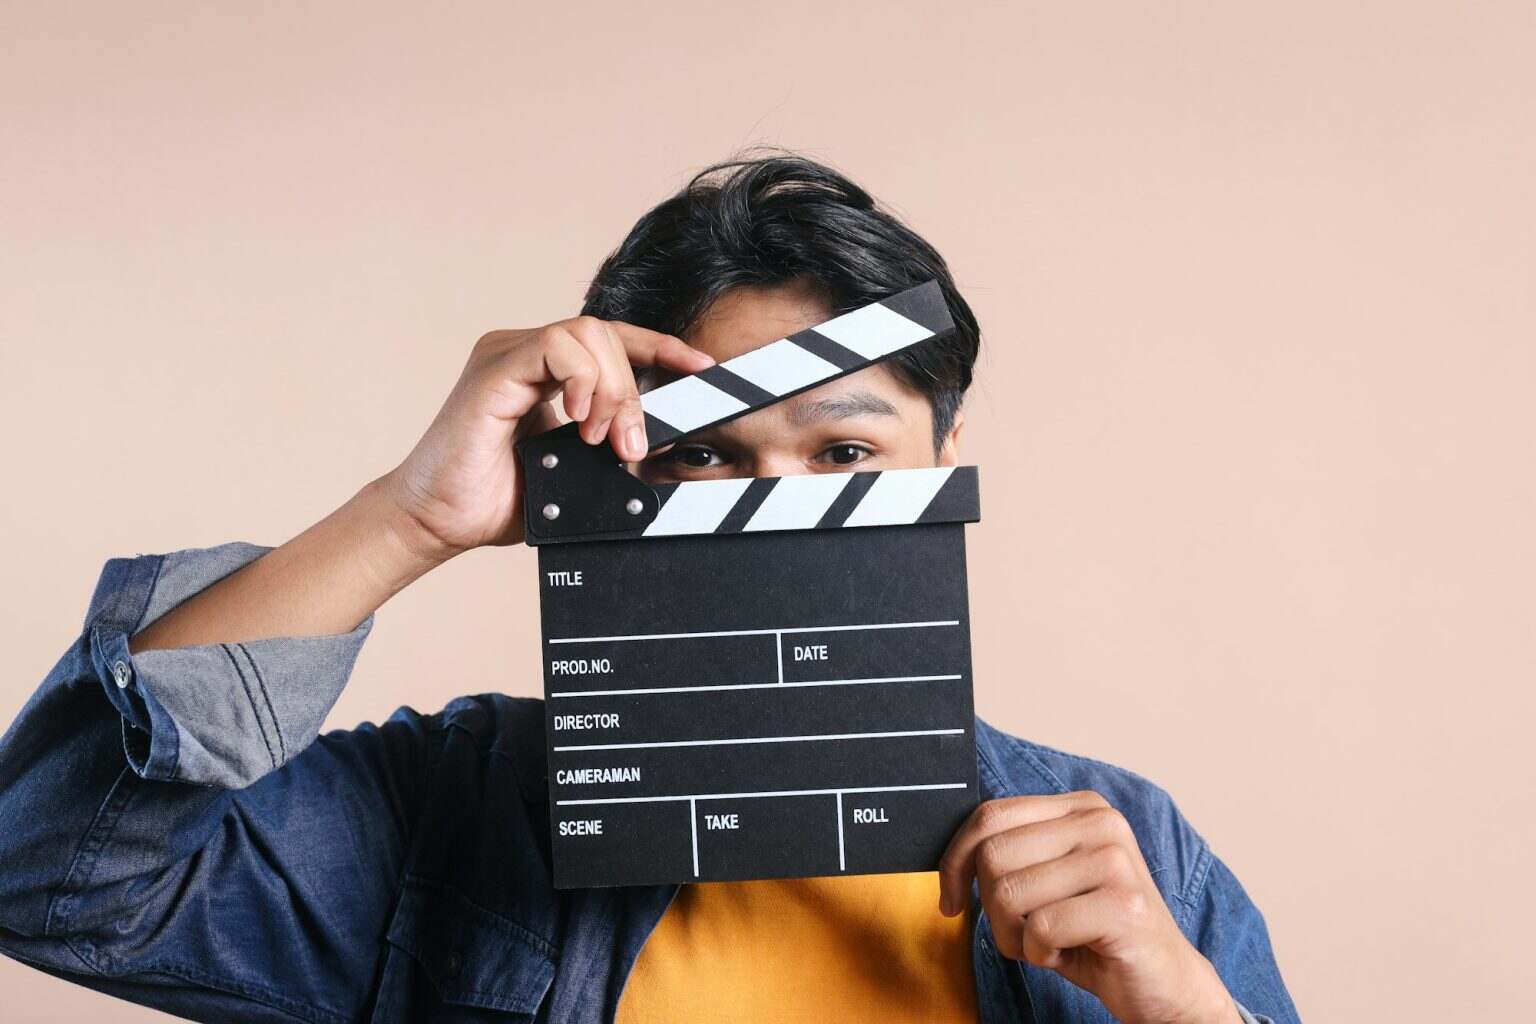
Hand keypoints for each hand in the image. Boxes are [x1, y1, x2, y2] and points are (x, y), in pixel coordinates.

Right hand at [379, 317, 713, 560]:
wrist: (438, 522)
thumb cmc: (499, 500)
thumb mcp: (574, 471)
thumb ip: (609, 448)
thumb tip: (660, 444)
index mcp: (548, 372)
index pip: (615, 341)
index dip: (661, 349)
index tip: (702, 368)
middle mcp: (526, 354)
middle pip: (608, 336)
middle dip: (633, 389)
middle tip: (631, 445)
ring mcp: (507, 356)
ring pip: (587, 335)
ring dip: (612, 388)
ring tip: (603, 438)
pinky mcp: (493, 370)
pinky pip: (555, 345)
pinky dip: (581, 378)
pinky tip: (579, 418)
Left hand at [938, 791, 1239, 1023]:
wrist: (1166, 983)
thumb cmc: (1096, 934)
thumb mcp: (1048, 882)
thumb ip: (1012, 856)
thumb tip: (950, 857)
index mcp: (1080, 807)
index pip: (990, 815)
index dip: (955, 860)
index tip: (951, 900)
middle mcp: (1100, 822)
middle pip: (993, 855)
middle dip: (990, 909)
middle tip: (1020, 933)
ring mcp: (1115, 860)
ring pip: (1009, 894)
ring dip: (1015, 937)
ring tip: (1048, 943)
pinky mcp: (1124, 904)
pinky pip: (1041, 928)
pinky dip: (1040, 954)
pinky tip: (1070, 953)